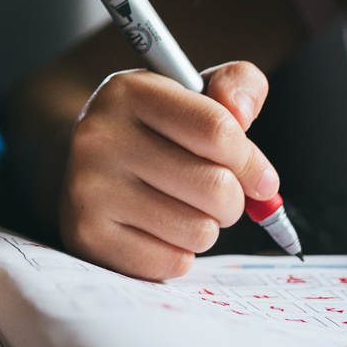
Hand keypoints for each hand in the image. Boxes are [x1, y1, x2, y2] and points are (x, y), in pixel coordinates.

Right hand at [60, 63, 278, 280]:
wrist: (87, 169)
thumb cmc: (156, 131)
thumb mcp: (193, 93)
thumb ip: (237, 84)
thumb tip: (244, 113)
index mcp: (128, 91)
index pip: (218, 130)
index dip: (251, 161)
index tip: (259, 176)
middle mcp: (100, 136)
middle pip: (215, 186)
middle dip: (233, 199)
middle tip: (218, 194)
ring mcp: (89, 188)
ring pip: (199, 230)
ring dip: (207, 226)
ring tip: (184, 209)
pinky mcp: (88, 236)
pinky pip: (172, 262)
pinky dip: (180, 253)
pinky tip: (160, 231)